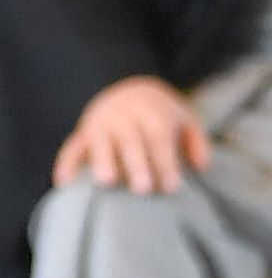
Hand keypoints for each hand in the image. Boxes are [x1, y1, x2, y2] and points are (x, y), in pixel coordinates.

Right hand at [55, 77, 205, 194]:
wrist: (129, 88)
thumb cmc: (162, 113)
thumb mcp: (184, 118)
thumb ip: (196, 141)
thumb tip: (201, 166)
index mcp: (151, 111)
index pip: (158, 137)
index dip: (165, 161)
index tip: (172, 187)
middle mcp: (123, 114)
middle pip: (129, 140)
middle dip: (136, 164)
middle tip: (143, 189)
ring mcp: (100, 122)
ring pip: (98, 141)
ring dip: (101, 160)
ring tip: (106, 182)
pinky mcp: (82, 132)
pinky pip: (71, 146)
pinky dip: (66, 163)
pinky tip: (64, 181)